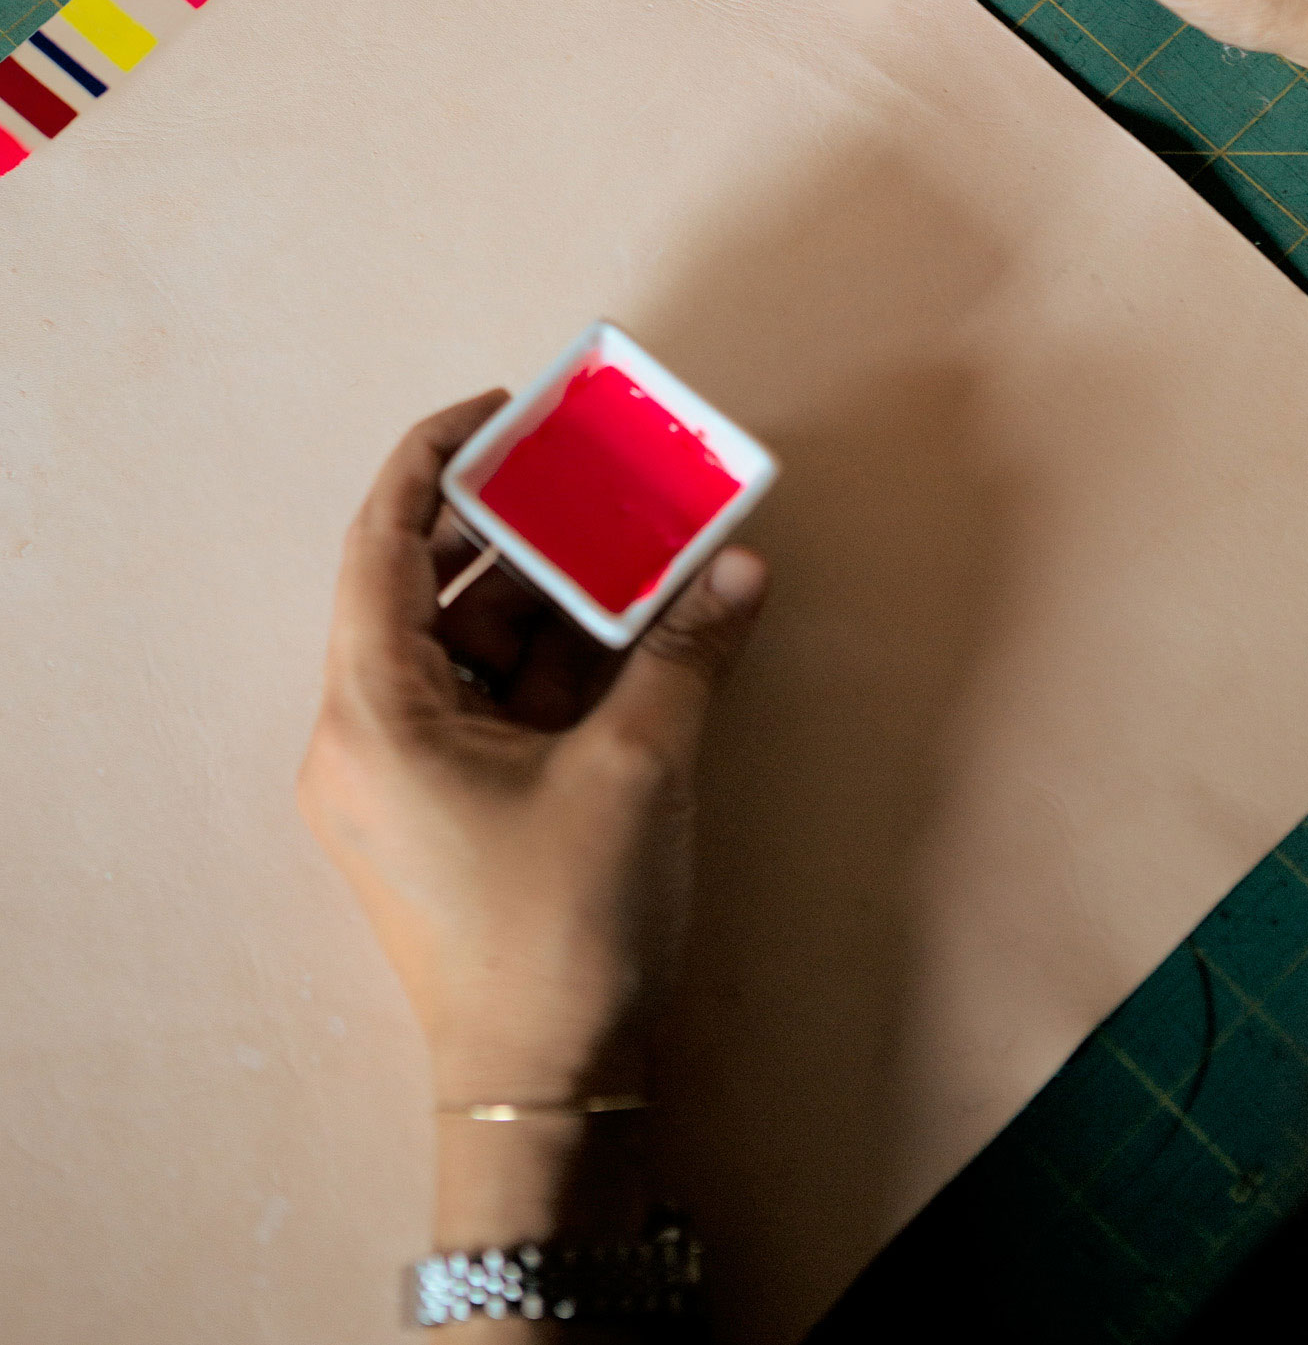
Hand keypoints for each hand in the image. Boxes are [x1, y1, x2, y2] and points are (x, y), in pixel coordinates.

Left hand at [298, 393, 767, 1112]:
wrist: (550, 1095)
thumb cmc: (563, 933)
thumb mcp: (636, 770)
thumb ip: (687, 652)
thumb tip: (741, 566)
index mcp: (373, 712)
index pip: (382, 542)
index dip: (432, 460)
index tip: (498, 411)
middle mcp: (367, 735)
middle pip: (430, 589)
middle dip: (516, 531)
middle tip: (590, 476)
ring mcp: (405, 779)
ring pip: (471, 648)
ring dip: (551, 600)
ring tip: (633, 548)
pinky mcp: (448, 812)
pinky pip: (495, 704)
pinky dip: (557, 665)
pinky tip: (634, 631)